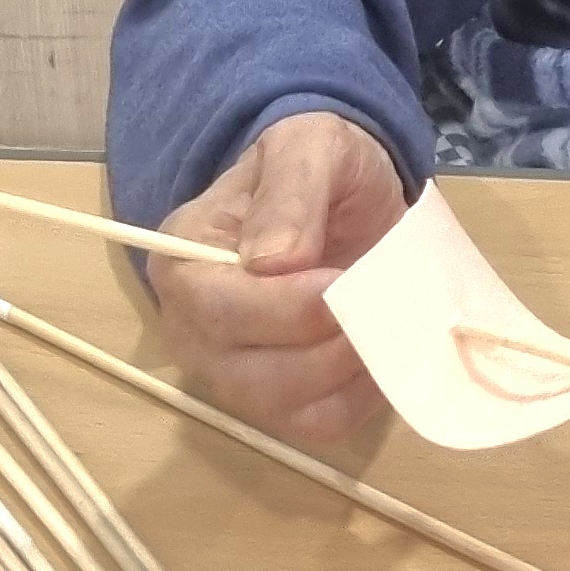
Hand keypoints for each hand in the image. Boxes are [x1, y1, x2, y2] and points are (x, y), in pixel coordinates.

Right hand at [142, 113, 406, 448]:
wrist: (340, 190)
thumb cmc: (314, 163)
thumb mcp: (308, 145)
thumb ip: (290, 191)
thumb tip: (273, 260)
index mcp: (183, 261)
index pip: (218, 311)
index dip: (288, 307)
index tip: (347, 279)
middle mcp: (192, 329)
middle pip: (251, 375)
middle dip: (328, 346)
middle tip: (381, 303)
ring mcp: (231, 372)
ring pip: (285, 408)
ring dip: (348, 374)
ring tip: (386, 322)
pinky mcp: (278, 399)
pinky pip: (317, 424)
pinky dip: (359, 398)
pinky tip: (382, 351)